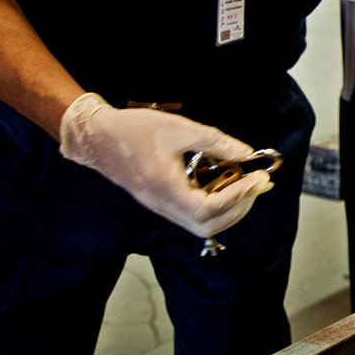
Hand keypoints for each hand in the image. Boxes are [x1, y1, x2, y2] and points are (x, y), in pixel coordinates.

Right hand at [58, 93, 272, 238]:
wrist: (96, 136)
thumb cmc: (133, 130)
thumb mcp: (180, 129)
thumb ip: (216, 142)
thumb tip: (246, 154)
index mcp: (165, 190)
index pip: (210, 209)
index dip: (239, 196)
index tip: (257, 178)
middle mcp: (162, 206)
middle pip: (209, 226)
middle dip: (240, 207)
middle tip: (258, 184)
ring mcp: (160, 207)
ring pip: (202, 225)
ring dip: (229, 209)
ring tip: (245, 185)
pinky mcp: (160, 203)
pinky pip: (192, 215)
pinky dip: (214, 205)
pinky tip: (223, 183)